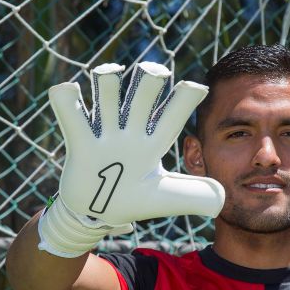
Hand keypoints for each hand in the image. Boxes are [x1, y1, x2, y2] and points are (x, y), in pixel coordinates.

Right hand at [38, 62, 224, 256]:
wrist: (98, 215)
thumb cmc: (133, 200)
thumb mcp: (165, 198)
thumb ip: (193, 196)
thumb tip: (222, 198)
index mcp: (153, 142)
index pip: (172, 116)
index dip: (184, 100)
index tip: (197, 88)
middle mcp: (131, 132)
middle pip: (141, 96)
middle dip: (150, 81)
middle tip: (156, 74)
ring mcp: (104, 135)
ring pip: (107, 97)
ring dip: (107, 82)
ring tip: (109, 73)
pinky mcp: (79, 144)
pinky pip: (71, 116)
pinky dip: (67, 100)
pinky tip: (67, 90)